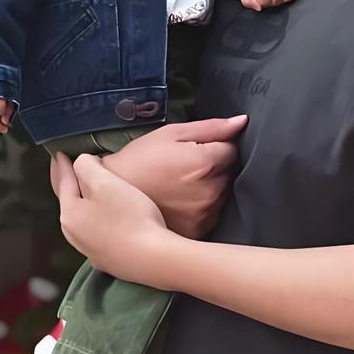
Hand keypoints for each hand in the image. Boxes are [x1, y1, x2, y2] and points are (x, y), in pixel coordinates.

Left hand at [52, 152, 176, 286]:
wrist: (153, 259)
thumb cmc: (130, 216)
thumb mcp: (106, 183)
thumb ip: (87, 167)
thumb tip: (81, 163)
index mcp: (70, 214)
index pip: (63, 182)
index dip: (62, 165)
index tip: (58, 154)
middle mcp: (74, 235)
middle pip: (70, 202)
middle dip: (71, 184)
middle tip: (71, 169)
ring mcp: (91, 250)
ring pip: (83, 219)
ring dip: (84, 203)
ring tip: (88, 191)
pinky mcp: (108, 259)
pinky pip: (97, 232)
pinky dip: (97, 219)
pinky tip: (106, 218)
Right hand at [100, 116, 247, 238]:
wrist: (112, 196)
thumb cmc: (140, 159)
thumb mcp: (171, 134)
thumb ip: (211, 127)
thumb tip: (242, 122)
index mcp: (205, 162)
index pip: (232, 150)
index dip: (217, 146)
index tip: (197, 149)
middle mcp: (210, 191)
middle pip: (230, 172)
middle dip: (216, 166)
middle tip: (186, 167)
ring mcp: (205, 214)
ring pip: (223, 193)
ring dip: (211, 187)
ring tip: (183, 185)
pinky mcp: (198, 231)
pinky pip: (212, 213)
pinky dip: (203, 207)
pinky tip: (182, 202)